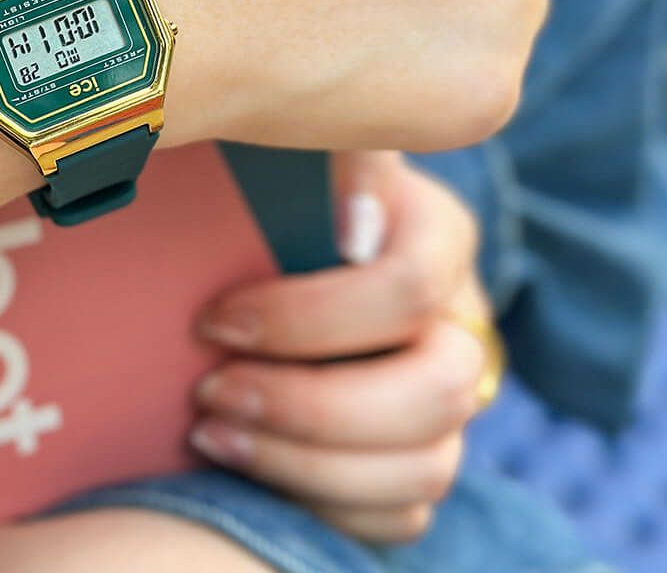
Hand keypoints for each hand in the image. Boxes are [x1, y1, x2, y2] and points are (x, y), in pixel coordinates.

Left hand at [189, 151, 493, 543]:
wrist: (266, 240)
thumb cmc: (268, 191)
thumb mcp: (288, 154)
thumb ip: (326, 152)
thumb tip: (357, 221)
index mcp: (434, 234)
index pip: (410, 287)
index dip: (311, 318)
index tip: (216, 320)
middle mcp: (457, 319)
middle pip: (437, 391)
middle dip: (310, 404)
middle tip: (210, 389)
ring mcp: (447, 397)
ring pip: (426, 466)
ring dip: (305, 463)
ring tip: (209, 431)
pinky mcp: (418, 457)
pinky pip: (401, 514)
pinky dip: (319, 503)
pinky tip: (247, 465)